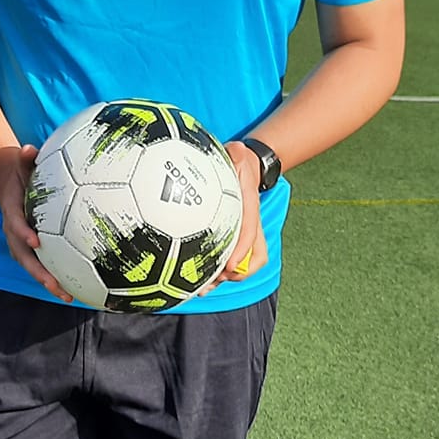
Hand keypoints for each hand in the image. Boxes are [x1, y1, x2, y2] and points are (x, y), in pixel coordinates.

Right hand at [0, 145, 73, 302]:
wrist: (8, 183)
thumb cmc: (21, 172)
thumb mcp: (21, 163)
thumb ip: (26, 158)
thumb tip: (28, 148)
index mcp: (12, 212)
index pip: (15, 223)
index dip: (23, 233)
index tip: (35, 240)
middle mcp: (14, 232)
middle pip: (24, 256)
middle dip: (38, 272)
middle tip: (54, 285)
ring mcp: (21, 243)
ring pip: (33, 266)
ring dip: (49, 282)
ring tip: (69, 297)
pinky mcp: (32, 249)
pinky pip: (43, 264)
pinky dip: (57, 277)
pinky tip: (78, 288)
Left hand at [206, 141, 267, 289]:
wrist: (247, 167)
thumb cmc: (237, 160)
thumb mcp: (238, 154)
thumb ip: (234, 153)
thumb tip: (233, 148)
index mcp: (249, 207)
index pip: (250, 230)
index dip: (242, 249)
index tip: (230, 266)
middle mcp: (249, 225)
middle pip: (250, 257)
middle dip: (232, 274)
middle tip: (209, 285)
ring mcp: (242, 234)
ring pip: (241, 264)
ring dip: (221, 278)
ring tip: (200, 289)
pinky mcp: (231, 238)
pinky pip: (226, 259)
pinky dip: (212, 271)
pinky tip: (187, 277)